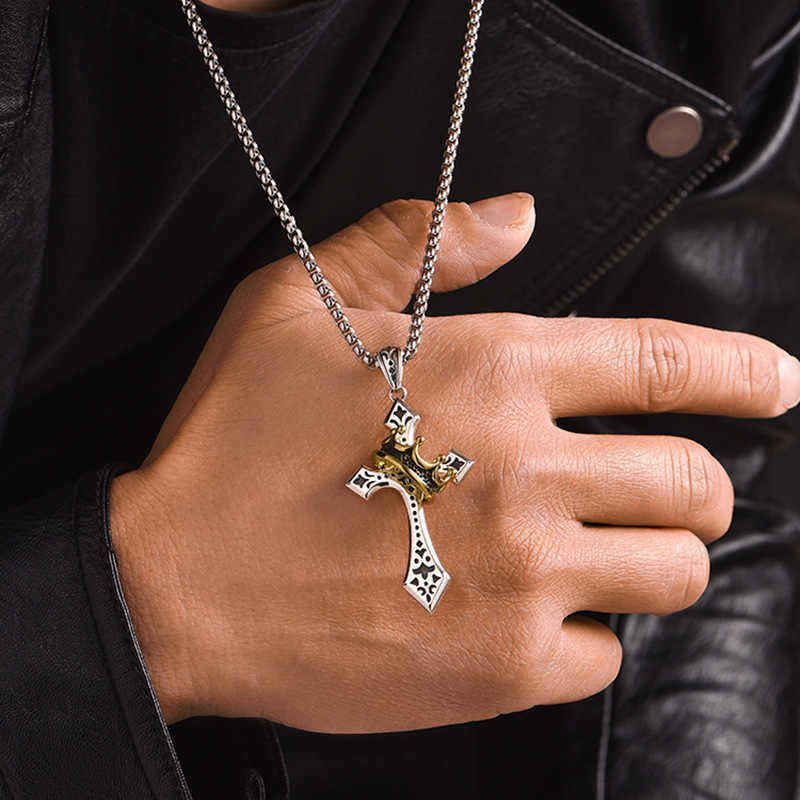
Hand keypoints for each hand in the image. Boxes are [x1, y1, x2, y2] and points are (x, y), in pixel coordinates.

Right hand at [111, 192, 799, 730]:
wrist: (181, 583)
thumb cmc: (236, 441)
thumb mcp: (299, 305)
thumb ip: (415, 240)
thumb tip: (513, 212)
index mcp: (491, 372)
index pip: (667, 362)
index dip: (744, 371)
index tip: (779, 384)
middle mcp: (527, 473)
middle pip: (694, 484)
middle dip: (698, 485)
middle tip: (663, 490)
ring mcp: (522, 578)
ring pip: (673, 575)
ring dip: (654, 559)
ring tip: (601, 553)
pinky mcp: (501, 667)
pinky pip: (603, 657)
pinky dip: (584, 637)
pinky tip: (528, 617)